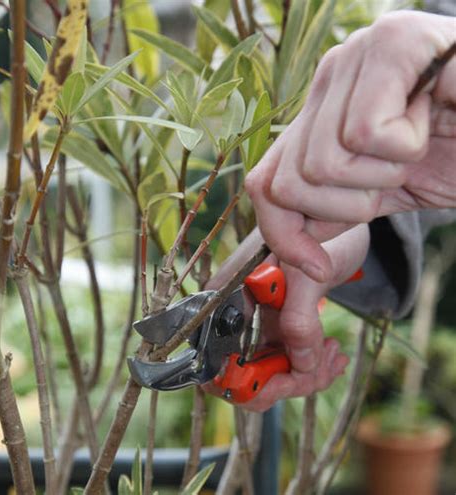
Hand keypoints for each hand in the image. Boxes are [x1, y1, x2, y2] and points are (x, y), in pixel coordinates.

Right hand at [205, 224, 368, 411]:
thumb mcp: (308, 276)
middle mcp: (233, 314)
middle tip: (321, 368)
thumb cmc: (317, 235)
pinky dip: (310, 366)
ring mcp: (253, 322)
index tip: (284, 381)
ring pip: (268, 373)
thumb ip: (301, 320)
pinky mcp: (273, 326)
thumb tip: (303, 367)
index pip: (213, 358)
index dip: (243, 382)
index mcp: (226, 297)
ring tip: (333, 355)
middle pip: (242, 374)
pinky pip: (285, 363)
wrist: (334, 223)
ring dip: (304, 374)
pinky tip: (331, 353)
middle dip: (285, 380)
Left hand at [245, 11, 455, 281]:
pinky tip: (429, 117)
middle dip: (350, 204)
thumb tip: (293, 251)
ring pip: (323, 164)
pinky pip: (364, 133)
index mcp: (319, 112)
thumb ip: (329, 209)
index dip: (282, 232)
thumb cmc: (451, 156)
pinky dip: (405, 147)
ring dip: (383, 174)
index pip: (265, 182)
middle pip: (290, 183)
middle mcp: (329, 76)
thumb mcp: (377, 192)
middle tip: (394, 173)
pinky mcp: (393, 44)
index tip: (317, 264)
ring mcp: (353, 56)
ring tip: (415, 142)